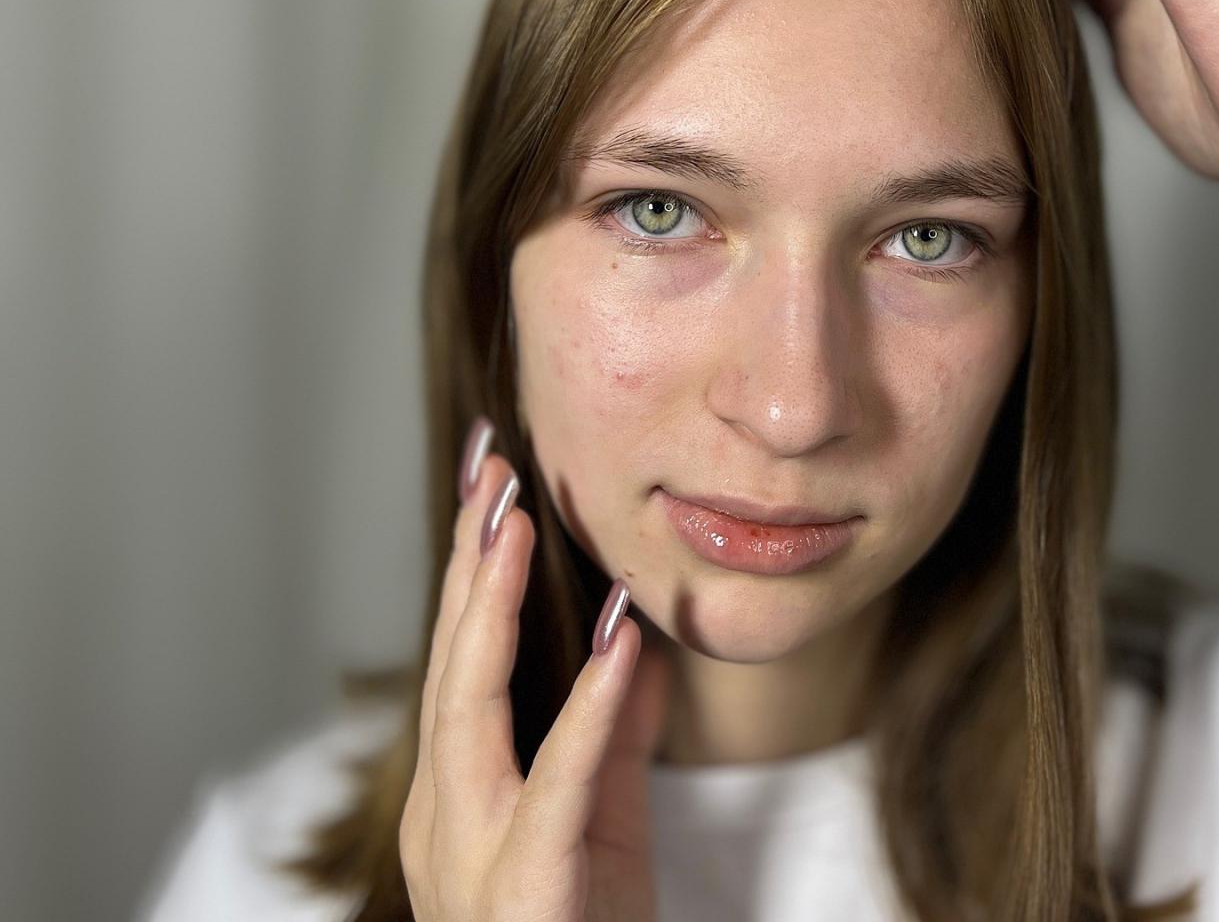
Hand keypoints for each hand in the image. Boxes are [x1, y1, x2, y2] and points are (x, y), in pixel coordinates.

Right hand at [400, 449, 672, 921]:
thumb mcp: (603, 815)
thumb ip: (616, 732)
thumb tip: (642, 642)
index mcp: (455, 795)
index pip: (461, 660)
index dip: (475, 570)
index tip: (492, 486)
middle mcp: (442, 817)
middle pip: (452, 663)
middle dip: (470, 563)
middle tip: (491, 472)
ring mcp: (470, 854)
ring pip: (470, 709)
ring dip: (494, 610)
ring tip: (518, 523)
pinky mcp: (528, 888)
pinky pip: (557, 784)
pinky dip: (592, 707)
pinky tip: (623, 645)